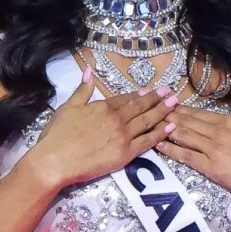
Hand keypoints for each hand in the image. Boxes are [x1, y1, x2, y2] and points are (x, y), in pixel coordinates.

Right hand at [29, 66, 179, 188]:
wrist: (55, 160)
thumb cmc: (57, 135)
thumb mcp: (67, 107)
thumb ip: (82, 90)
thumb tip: (88, 72)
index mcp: (102, 106)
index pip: (125, 98)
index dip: (138, 94)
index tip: (149, 90)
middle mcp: (116, 118)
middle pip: (140, 106)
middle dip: (156, 98)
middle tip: (170, 92)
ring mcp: (123, 135)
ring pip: (147, 121)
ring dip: (162, 111)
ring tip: (175, 103)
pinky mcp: (126, 153)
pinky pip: (147, 141)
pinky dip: (159, 133)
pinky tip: (170, 126)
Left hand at [153, 76, 230, 204]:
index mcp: (229, 120)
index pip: (198, 112)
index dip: (180, 108)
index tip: (165, 103)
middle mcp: (218, 132)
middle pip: (186, 122)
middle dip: (166, 116)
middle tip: (149, 111)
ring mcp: (213, 149)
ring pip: (183, 135)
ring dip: (165, 129)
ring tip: (149, 124)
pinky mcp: (211, 168)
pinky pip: (185, 156)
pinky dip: (170, 149)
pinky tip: (157, 145)